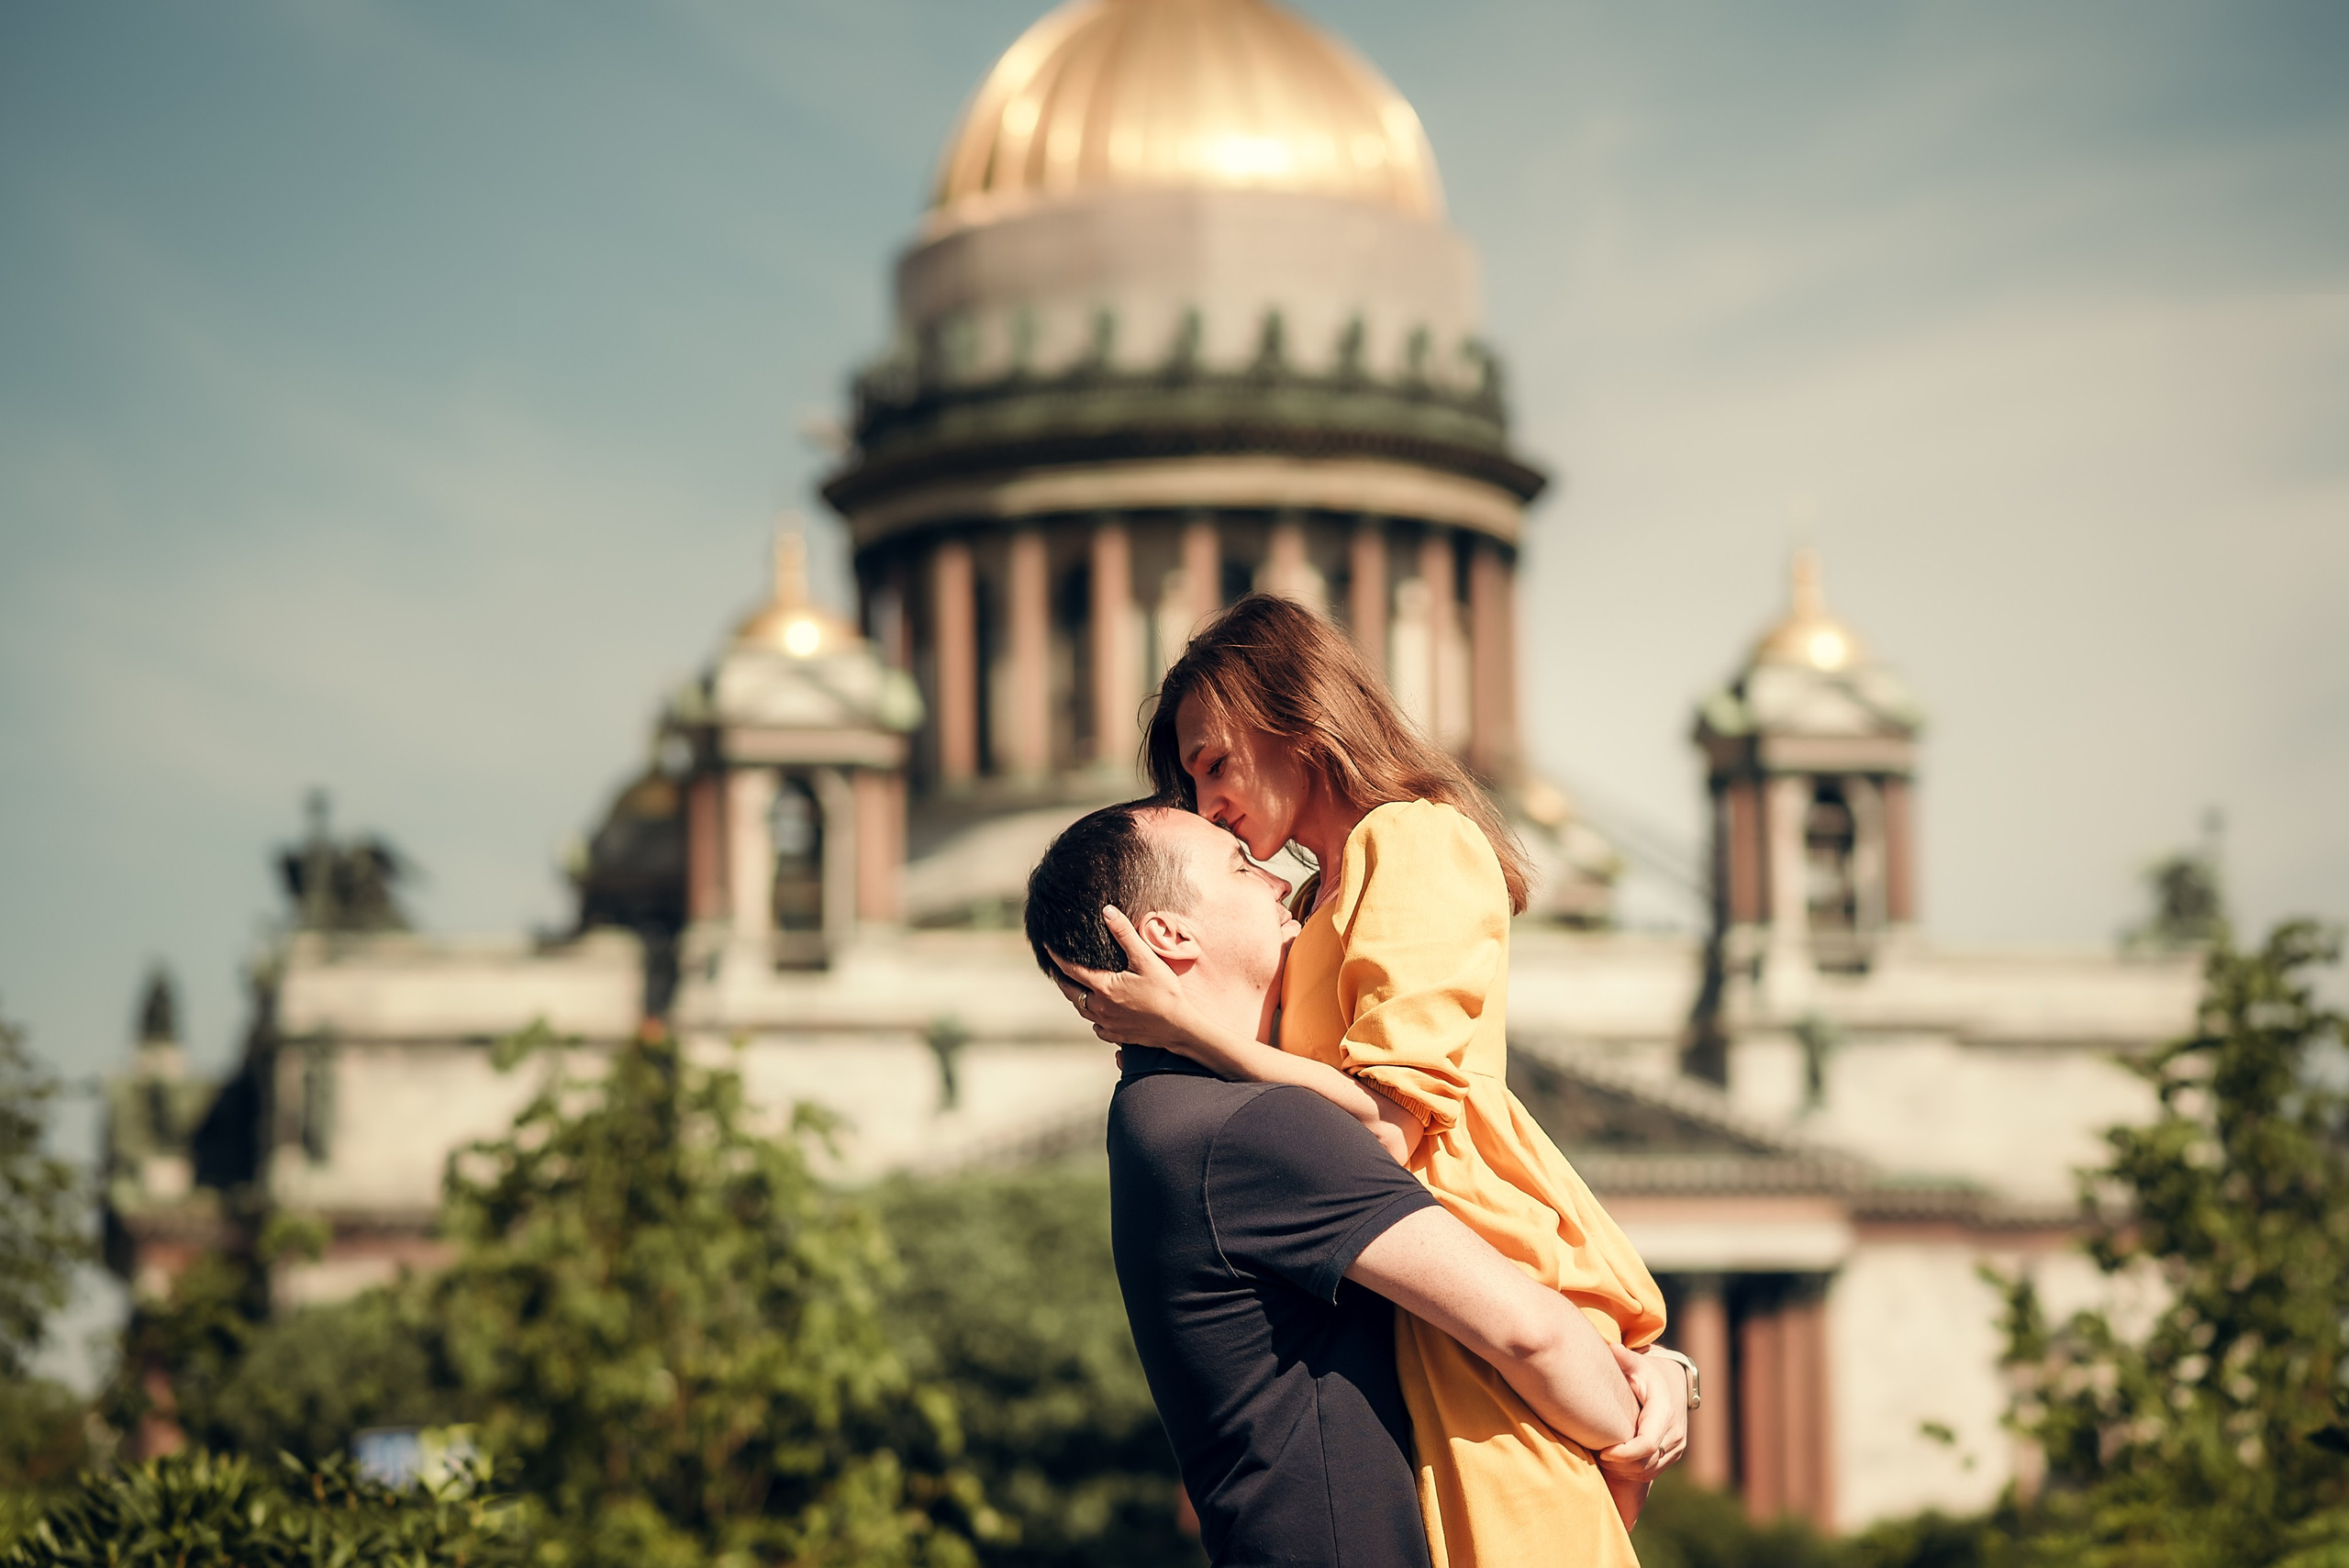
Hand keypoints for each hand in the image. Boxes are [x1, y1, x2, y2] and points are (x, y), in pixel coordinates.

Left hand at [1051, 906, 1209, 1056]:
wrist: (1179, 1027)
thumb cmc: (1165, 993)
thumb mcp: (1146, 960)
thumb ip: (1125, 934)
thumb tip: (1107, 912)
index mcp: (1104, 988)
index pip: (1071, 970)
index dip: (1057, 957)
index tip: (1047, 947)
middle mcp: (1099, 1008)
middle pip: (1071, 992)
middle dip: (1061, 979)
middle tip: (1056, 968)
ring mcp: (1107, 1024)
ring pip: (1082, 1009)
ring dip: (1076, 996)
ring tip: (1074, 986)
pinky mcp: (1116, 1036)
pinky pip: (1096, 1026)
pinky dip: (1093, 1016)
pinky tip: (1098, 1012)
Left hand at [1596, 1344, 1688, 1482]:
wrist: (1674, 1384)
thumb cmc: (1648, 1373)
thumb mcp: (1638, 1364)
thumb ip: (1625, 1359)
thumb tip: (1613, 1347)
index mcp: (1664, 1412)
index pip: (1647, 1444)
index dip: (1625, 1453)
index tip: (1603, 1452)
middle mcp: (1675, 1433)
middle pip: (1646, 1462)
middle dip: (1620, 1464)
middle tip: (1596, 1454)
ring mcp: (1676, 1446)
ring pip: (1649, 1470)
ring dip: (1624, 1470)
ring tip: (1603, 1457)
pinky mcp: (1673, 1455)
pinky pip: (1652, 1471)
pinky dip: (1632, 1471)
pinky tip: (1615, 1461)